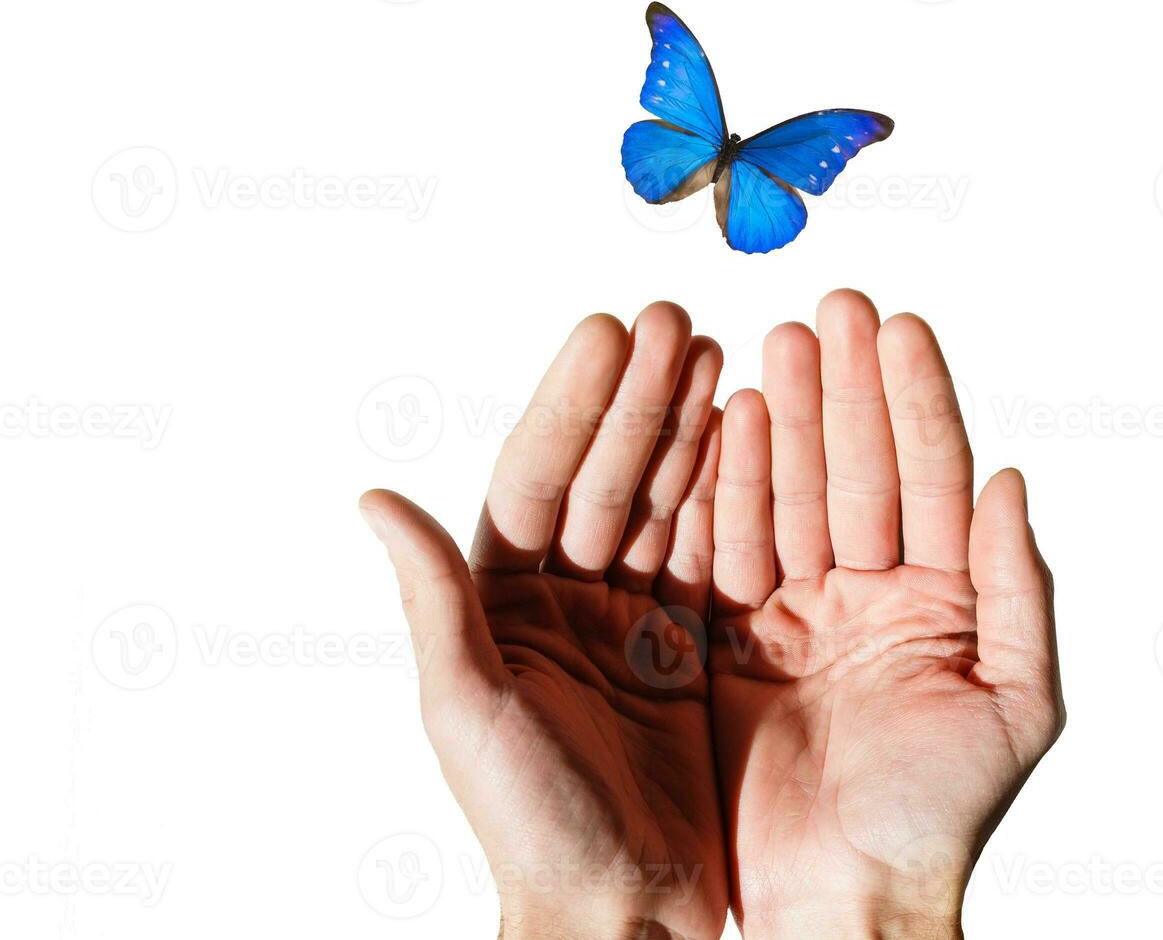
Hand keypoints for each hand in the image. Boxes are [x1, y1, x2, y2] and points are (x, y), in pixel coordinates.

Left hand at [360, 304, 727, 939]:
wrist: (622, 909)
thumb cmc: (530, 825)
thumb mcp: (468, 708)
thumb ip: (435, 601)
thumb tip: (374, 500)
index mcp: (503, 606)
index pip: (539, 481)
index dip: (573, 407)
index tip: (607, 334)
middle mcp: (566, 602)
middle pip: (605, 478)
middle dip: (638, 400)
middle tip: (672, 322)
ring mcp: (631, 621)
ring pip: (661, 504)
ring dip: (686, 431)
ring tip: (715, 355)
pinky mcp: (690, 648)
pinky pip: (713, 556)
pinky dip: (732, 497)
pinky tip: (749, 437)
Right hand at [709, 290, 1064, 938]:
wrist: (846, 898)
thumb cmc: (940, 816)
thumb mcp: (1017, 702)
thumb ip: (1021, 588)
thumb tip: (1015, 479)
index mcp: (942, 602)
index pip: (932, 478)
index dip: (916, 400)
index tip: (900, 325)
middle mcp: (872, 595)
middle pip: (857, 470)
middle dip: (845, 390)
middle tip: (830, 311)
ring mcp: (800, 614)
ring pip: (792, 496)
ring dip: (783, 421)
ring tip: (773, 347)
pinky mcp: (734, 642)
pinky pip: (731, 549)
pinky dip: (727, 488)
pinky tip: (725, 424)